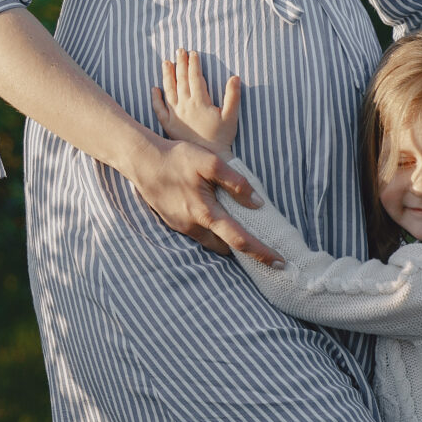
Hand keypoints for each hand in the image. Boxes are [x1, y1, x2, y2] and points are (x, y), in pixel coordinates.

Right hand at [123, 136, 279, 265]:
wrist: (141, 160)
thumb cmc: (177, 158)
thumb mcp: (211, 162)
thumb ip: (236, 182)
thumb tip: (257, 202)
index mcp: (206, 214)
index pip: (240, 240)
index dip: (262, 252)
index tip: (280, 262)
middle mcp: (193, 226)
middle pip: (225, 247)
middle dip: (243, 249)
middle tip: (260, 244)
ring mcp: (181, 226)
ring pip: (210, 242)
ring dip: (225, 239)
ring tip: (237, 228)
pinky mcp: (172, 221)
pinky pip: (197, 233)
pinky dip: (210, 230)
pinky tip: (212, 215)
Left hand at [152, 49, 241, 152]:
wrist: (209, 157)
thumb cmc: (222, 137)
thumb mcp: (231, 117)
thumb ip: (233, 96)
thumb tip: (234, 77)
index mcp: (200, 102)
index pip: (195, 77)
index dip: (194, 64)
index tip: (193, 52)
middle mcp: (185, 106)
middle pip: (181, 80)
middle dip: (180, 64)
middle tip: (179, 50)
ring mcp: (175, 115)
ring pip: (169, 91)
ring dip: (167, 75)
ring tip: (166, 62)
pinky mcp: (168, 125)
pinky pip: (159, 109)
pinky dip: (155, 98)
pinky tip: (154, 89)